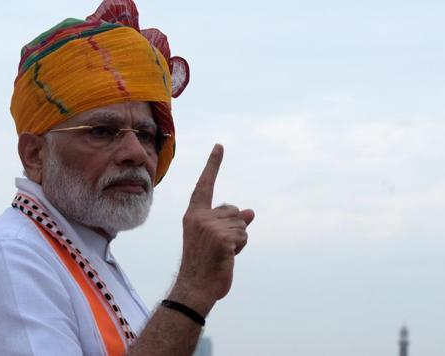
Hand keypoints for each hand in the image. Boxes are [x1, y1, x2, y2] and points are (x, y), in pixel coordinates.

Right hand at [171, 144, 254, 315]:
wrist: (196, 287)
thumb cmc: (205, 263)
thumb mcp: (215, 238)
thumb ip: (230, 222)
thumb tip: (251, 211)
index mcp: (194, 214)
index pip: (205, 185)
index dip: (213, 165)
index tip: (220, 146)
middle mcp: (199, 217)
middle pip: (234, 210)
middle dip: (235, 229)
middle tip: (219, 248)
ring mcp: (210, 227)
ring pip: (242, 224)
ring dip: (239, 240)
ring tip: (222, 253)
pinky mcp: (222, 238)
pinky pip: (244, 235)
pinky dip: (240, 248)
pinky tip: (227, 258)